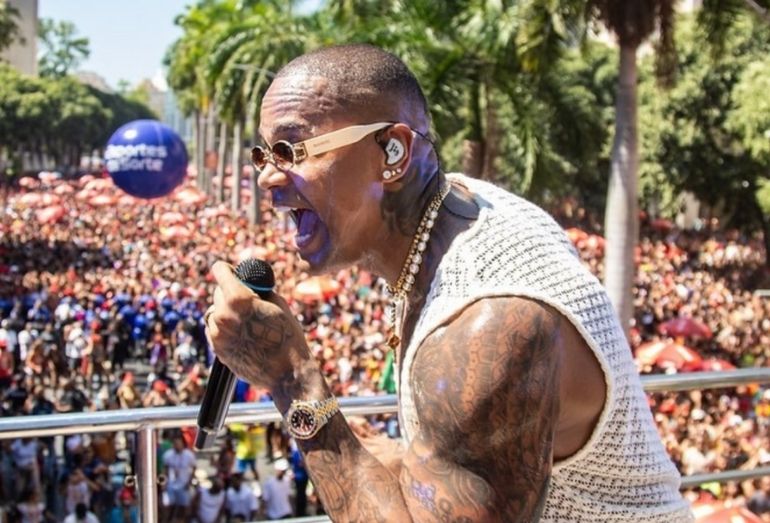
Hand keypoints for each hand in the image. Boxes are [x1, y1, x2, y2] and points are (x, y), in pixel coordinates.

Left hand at [205, 261, 312, 390]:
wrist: (288, 373)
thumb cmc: (288, 336)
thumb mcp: (277, 303)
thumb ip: (258, 290)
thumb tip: (248, 282)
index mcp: (238, 299)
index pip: (219, 270)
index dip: (227, 269)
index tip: (233, 272)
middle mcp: (223, 315)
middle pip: (217, 292)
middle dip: (229, 291)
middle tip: (247, 298)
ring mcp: (217, 334)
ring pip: (214, 312)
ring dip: (225, 310)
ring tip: (245, 319)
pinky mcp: (217, 349)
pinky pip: (214, 329)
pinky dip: (223, 327)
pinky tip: (241, 332)